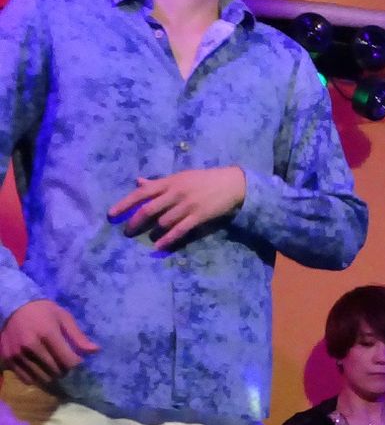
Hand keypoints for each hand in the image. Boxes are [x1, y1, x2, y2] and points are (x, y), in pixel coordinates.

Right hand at [0, 299, 98, 385]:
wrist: (13, 308)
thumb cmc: (43, 312)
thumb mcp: (64, 317)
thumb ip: (78, 336)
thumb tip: (95, 350)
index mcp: (47, 333)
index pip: (68, 361)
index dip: (76, 363)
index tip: (77, 359)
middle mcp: (31, 346)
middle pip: (56, 371)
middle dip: (65, 370)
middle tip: (65, 363)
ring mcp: (17, 354)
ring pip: (42, 377)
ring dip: (52, 375)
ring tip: (54, 367)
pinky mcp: (7, 360)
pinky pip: (26, 379)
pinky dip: (37, 378)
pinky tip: (40, 370)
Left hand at [109, 167, 246, 250]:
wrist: (232, 184)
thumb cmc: (204, 179)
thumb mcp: (180, 177)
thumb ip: (159, 183)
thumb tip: (138, 182)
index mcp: (169, 182)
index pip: (141, 193)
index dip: (124, 204)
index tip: (111, 215)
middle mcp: (175, 193)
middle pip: (148, 209)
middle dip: (135, 222)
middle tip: (127, 232)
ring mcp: (187, 205)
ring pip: (163, 222)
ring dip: (153, 232)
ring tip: (149, 239)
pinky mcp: (198, 216)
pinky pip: (179, 230)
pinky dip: (168, 239)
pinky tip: (160, 247)